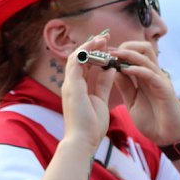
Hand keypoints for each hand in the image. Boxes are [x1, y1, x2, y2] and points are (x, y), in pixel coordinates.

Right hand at [64, 35, 115, 151]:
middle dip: (91, 47)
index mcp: (77, 88)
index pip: (83, 66)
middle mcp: (71, 84)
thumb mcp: (100, 100)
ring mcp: (69, 84)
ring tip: (103, 39)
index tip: (106, 48)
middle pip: (79, 59)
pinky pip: (77, 62)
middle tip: (105, 38)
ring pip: (77, 57)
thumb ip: (103, 84)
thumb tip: (110, 70)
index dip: (94, 55)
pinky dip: (87, 52)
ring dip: (89, 46)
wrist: (83, 140)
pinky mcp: (72, 85)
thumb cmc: (91, 126)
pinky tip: (98, 46)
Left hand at [108, 41, 179, 145]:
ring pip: (147, 56)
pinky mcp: (165, 89)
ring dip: (129, 54)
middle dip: (126, 46)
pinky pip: (151, 74)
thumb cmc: (151, 120)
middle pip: (143, 48)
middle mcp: (154, 74)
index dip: (119, 51)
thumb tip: (113, 70)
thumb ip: (125, 86)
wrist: (168, 137)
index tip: (102, 53)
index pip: (135, 54)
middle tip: (108, 52)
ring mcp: (160, 80)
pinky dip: (137, 69)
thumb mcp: (132, 101)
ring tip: (113, 55)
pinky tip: (124, 69)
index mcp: (145, 76)